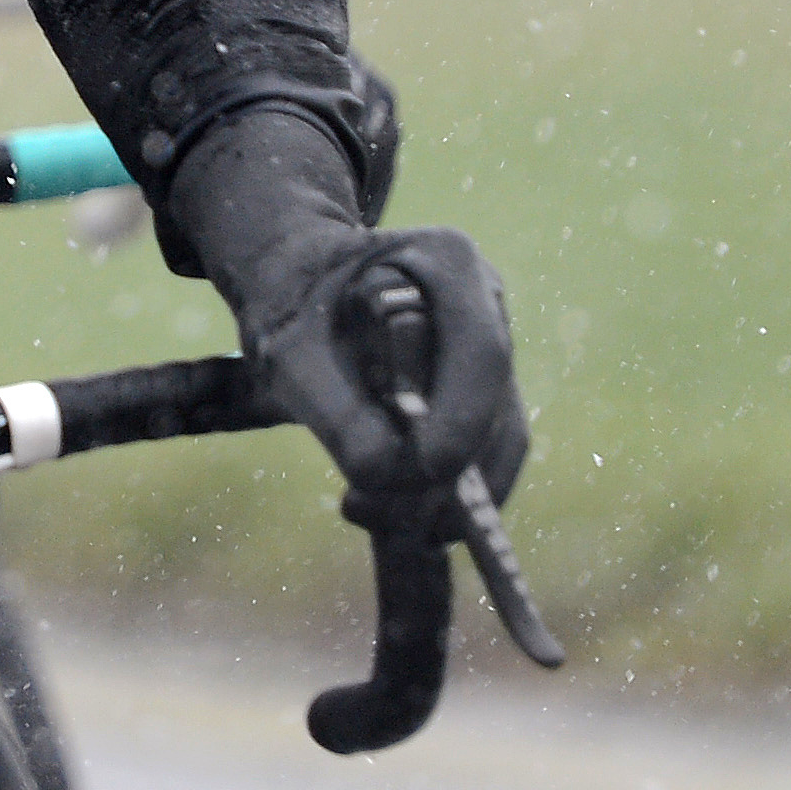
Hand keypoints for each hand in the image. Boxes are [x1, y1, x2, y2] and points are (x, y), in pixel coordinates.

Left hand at [242, 228, 525, 528]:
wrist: (297, 283)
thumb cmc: (292, 307)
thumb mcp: (291, 355)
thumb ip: (337, 413)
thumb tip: (389, 478)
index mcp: (449, 262)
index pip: (480, 351)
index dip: (465, 418)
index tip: (427, 472)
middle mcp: (485, 299)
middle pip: (498, 403)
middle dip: (458, 476)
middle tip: (399, 527)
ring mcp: (492, 342)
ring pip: (499, 436)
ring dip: (453, 495)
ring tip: (375, 519)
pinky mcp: (482, 384)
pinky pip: (483, 447)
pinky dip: (446, 488)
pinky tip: (387, 508)